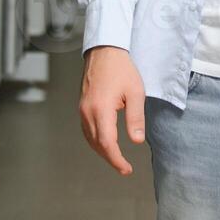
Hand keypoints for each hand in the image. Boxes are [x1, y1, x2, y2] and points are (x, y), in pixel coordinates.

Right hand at [78, 45, 145, 175]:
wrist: (104, 51)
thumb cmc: (121, 68)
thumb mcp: (135, 92)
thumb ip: (135, 118)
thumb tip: (136, 141)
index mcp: (101, 109)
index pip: (107, 143)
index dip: (116, 159)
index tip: (126, 168)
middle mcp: (88, 111)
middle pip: (97, 144)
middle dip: (110, 158)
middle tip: (124, 168)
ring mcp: (83, 109)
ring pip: (90, 138)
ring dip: (102, 151)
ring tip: (116, 158)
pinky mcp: (82, 106)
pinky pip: (87, 129)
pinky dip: (96, 140)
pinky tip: (105, 142)